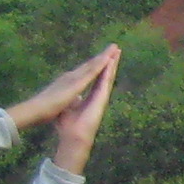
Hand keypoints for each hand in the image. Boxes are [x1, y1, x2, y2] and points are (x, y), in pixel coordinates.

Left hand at [37, 48, 122, 173]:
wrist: (72, 134)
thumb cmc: (66, 123)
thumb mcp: (67, 107)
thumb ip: (72, 100)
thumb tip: (71, 97)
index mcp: (87, 94)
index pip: (94, 77)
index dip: (99, 66)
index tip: (104, 56)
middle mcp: (96, 94)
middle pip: (103, 74)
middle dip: (109, 61)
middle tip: (115, 49)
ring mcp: (100, 96)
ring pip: (107, 75)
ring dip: (112, 63)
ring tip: (117, 51)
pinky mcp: (101, 98)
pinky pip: (105, 81)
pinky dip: (108, 71)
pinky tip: (111, 62)